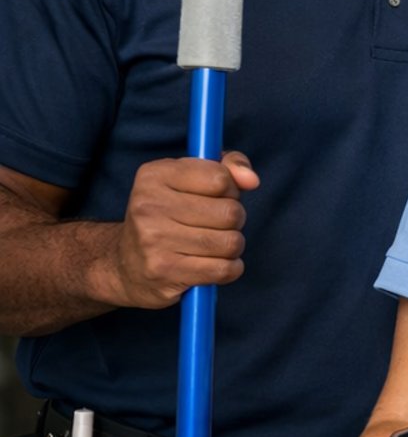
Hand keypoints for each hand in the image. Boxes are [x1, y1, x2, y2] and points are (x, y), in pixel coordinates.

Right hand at [102, 153, 259, 308]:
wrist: (126, 264)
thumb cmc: (170, 214)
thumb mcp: (191, 179)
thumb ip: (229, 166)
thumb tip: (251, 180)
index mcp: (155, 175)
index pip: (221, 178)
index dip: (231, 189)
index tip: (217, 196)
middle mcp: (149, 205)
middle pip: (230, 213)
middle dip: (233, 221)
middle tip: (214, 225)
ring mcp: (153, 240)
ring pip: (231, 242)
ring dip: (232, 247)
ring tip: (211, 245)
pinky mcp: (164, 271)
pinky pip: (224, 269)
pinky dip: (229, 269)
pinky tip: (212, 265)